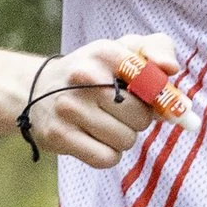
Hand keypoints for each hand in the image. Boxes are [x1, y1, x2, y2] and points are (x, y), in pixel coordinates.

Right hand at [16, 34, 184, 168]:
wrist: (35, 91)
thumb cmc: (92, 72)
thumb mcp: (123, 49)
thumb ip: (156, 49)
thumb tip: (171, 69)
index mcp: (104, 52)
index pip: (151, 79)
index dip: (161, 95)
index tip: (158, 102)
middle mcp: (84, 77)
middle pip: (142, 117)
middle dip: (138, 119)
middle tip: (120, 110)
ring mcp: (69, 108)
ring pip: (126, 140)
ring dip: (122, 137)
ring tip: (104, 123)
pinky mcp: (59, 136)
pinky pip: (107, 158)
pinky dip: (108, 154)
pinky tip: (94, 139)